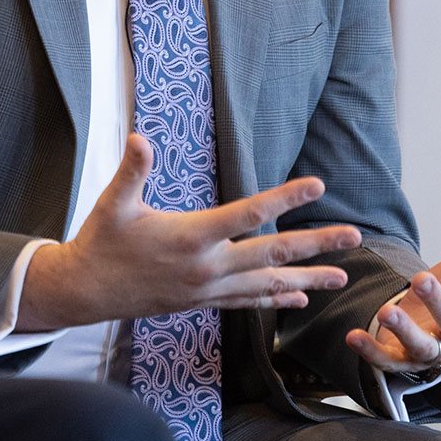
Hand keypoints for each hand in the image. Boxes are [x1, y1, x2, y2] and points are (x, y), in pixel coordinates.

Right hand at [18, 133, 361, 330]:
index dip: (285, 198)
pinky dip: (276, 300)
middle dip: (316, 245)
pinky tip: (299, 299)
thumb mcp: (114, 203)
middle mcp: (208, 267)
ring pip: (268, 286)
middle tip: (353, 236)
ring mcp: (209, 289)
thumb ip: (133, 170)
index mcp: (191, 238)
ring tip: (341, 277)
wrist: (87, 291)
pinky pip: (248, 302)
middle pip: (273, 255)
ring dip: (308, 280)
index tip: (317, 184)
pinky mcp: (203, 301)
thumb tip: (140, 138)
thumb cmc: (101, 242)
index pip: (248, 215)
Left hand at [346, 209, 440, 375]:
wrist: (434, 319)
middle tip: (421, 278)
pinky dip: (371, 351)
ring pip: (422, 347)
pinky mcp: (401, 357)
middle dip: (440, 304)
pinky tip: (353, 335)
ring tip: (387, 310)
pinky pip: (387, 360)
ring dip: (405, 331)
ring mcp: (430, 347)